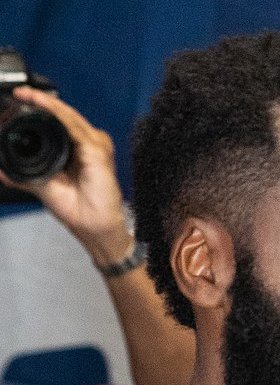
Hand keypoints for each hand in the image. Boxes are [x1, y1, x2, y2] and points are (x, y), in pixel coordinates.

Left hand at [0, 86, 133, 265]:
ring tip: (29, 95)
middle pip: (64, 116)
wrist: (91, 225)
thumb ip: (23, 175)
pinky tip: (46, 106)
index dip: (40, 110)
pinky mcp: (98, 152)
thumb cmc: (76, 209)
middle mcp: (86, 146)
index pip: (58, 124)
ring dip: (48, 104)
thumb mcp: (42, 186)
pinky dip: (60, 114)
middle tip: (20, 92)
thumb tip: (1, 171)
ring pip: (69, 117)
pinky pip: (76, 127)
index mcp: (75, 151)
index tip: (19, 99)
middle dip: (41, 101)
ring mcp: (94, 147)